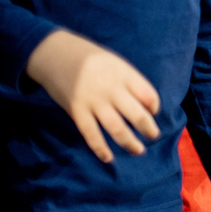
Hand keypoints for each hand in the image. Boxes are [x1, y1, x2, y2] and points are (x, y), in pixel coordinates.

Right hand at [25, 30, 159, 162]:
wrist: (56, 54)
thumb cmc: (91, 59)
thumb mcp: (116, 63)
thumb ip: (130, 81)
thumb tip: (146, 105)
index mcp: (125, 74)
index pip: (148, 95)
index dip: (154, 107)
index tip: (153, 113)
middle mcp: (112, 89)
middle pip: (137, 114)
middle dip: (148, 129)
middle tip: (154, 136)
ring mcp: (94, 101)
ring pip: (117, 128)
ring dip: (129, 142)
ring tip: (138, 150)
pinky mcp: (76, 111)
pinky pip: (91, 134)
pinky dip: (100, 148)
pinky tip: (108, 158)